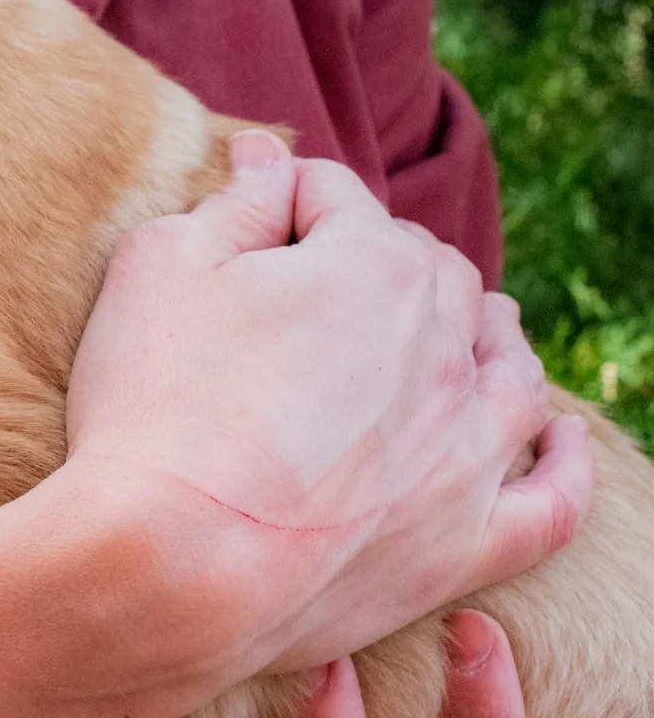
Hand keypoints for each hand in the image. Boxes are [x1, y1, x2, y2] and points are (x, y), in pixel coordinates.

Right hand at [0, 134, 589, 717]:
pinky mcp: (467, 541)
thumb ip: (231, 202)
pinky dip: (563, 462)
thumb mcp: (162, 265)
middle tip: (320, 284)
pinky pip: (553, 498)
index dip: (278, 196)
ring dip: (486, 336)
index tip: (239, 217)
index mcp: (371, 263)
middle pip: (431, 272)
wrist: (171, 562)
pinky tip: (556, 436)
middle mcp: (444, 346)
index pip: (331, 195)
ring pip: (508, 367)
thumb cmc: (153, 402)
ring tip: (461, 331)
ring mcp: (468, 449)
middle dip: (381, 259)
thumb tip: (269, 155)